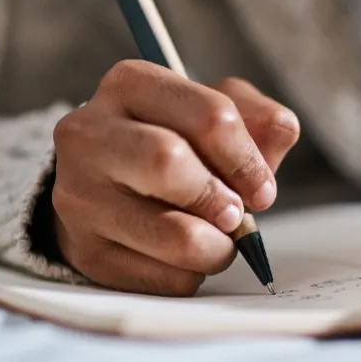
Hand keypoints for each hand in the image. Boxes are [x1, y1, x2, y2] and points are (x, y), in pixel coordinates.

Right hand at [51, 60, 299, 295]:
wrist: (107, 188)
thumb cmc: (174, 144)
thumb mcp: (215, 115)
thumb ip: (257, 118)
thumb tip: (281, 129)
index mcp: (131, 84)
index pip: (211, 116)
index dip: (248, 160)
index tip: (262, 187)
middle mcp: (88, 133)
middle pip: (170, 162)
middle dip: (221, 198)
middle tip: (236, 215)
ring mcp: (78, 194)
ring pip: (174, 234)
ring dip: (216, 246)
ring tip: (217, 239)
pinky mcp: (84, 251)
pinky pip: (163, 277)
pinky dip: (190, 273)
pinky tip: (180, 256)